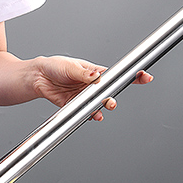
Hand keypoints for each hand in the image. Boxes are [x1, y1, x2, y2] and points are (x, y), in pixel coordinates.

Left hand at [31, 55, 152, 120]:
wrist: (38, 78)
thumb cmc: (55, 67)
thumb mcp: (70, 67)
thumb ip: (83, 74)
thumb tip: (95, 77)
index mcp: (94, 73)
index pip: (116, 74)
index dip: (131, 76)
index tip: (144, 76)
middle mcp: (92, 85)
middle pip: (109, 92)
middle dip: (113, 97)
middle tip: (112, 101)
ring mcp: (83, 96)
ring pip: (98, 104)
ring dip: (102, 108)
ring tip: (102, 109)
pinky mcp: (74, 105)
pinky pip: (85, 111)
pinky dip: (89, 114)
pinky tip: (92, 115)